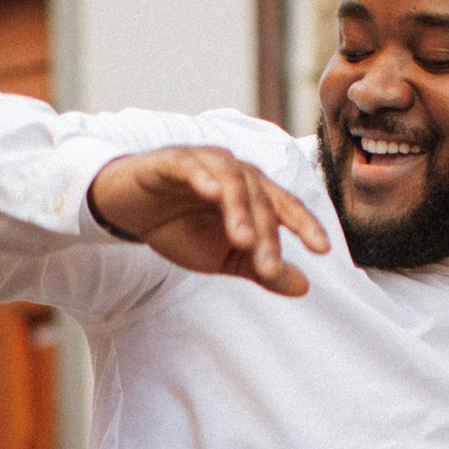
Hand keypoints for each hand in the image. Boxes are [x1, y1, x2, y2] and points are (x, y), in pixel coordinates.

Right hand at [87, 144, 329, 295]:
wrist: (126, 210)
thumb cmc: (177, 227)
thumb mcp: (222, 257)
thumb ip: (260, 268)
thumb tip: (305, 287)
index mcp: (250, 192)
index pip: (284, 206)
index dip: (304, 225)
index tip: (323, 250)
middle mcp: (233, 171)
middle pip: (259, 197)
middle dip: (266, 233)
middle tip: (267, 267)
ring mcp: (202, 162)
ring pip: (232, 179)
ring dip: (240, 209)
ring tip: (243, 240)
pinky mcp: (169, 161)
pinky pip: (190, 166)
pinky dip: (201, 177)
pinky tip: (210, 192)